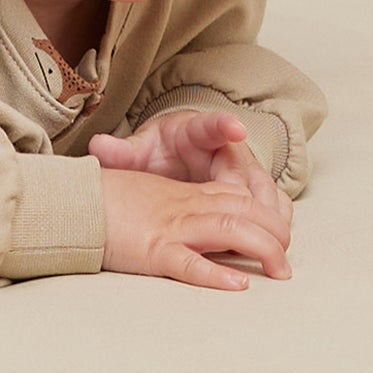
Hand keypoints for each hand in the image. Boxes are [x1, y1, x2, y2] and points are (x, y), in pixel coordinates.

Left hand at [89, 109, 291, 249]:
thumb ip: (122, 151)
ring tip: (274, 240)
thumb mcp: (141, 148)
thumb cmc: (163, 148)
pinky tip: (273, 246)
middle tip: (256, 216)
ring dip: (271, 215)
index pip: (214, 125)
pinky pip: (273, 208)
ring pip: (267, 192)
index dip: (226, 126)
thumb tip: (97, 145)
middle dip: (257, 192)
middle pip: (250, 169)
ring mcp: (246, 172)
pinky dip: (275, 225)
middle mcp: (229, 150)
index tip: (236, 128)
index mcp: (199, 132)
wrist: (180, 150)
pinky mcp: (254, 192)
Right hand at [97, 165, 291, 292]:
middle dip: (275, 234)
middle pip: (245, 212)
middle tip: (286, 263)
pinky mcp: (154, 250)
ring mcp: (171, 227)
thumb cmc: (100, 200)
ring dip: (263, 251)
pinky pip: (191, 263)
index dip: (264, 215)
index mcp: (181, 194)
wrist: (69, 200)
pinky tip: (238, 285)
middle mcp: (184, 206)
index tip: (278, 236)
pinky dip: (217, 275)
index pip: (236, 198)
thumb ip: (166, 202)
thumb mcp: (141, 194)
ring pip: (231, 232)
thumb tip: (178, 216)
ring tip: (279, 273)